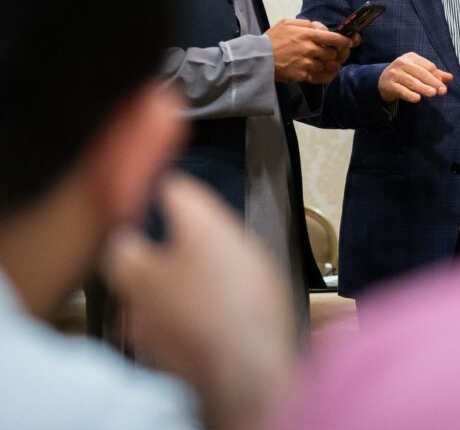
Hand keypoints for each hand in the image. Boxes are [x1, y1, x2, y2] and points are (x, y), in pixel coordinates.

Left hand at [104, 175, 293, 429]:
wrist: (253, 365)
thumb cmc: (230, 296)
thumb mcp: (209, 226)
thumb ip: (182, 198)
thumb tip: (168, 182)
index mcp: (137, 275)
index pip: (119, 243)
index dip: (136, 224)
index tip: (152, 213)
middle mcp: (139, 312)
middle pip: (141, 277)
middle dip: (165, 260)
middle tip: (195, 245)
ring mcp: (162, 343)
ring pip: (164, 307)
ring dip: (184, 292)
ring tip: (217, 278)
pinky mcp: (188, 364)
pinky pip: (188, 332)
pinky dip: (202, 319)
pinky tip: (227, 310)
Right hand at [266, 18, 355, 83]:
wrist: (259, 58)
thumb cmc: (273, 38)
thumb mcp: (288, 23)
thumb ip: (307, 24)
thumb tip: (322, 29)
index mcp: (308, 34)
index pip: (334, 38)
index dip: (344, 41)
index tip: (349, 42)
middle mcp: (310, 49)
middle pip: (334, 53)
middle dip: (339, 53)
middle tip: (339, 54)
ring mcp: (307, 63)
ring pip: (329, 65)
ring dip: (332, 65)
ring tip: (331, 63)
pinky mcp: (303, 75)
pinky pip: (321, 77)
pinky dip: (328, 76)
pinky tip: (328, 73)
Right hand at [378, 52, 452, 102]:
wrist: (382, 81)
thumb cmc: (404, 75)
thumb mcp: (418, 71)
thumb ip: (434, 73)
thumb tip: (450, 77)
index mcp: (411, 57)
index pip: (428, 66)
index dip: (437, 76)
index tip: (442, 86)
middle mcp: (402, 63)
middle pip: (421, 73)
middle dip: (433, 82)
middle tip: (442, 91)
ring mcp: (394, 74)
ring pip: (412, 82)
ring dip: (423, 88)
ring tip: (432, 94)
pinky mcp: (389, 85)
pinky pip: (401, 90)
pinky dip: (409, 94)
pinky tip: (417, 99)